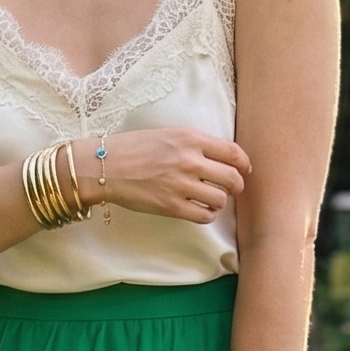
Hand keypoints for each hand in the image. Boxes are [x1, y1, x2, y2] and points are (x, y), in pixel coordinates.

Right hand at [90, 126, 248, 224]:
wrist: (104, 166)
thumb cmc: (133, 148)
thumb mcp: (167, 134)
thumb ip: (194, 144)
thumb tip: (219, 159)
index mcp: (190, 139)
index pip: (233, 152)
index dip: (244, 164)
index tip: (245, 170)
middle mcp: (190, 160)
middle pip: (232, 178)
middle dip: (236, 186)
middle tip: (230, 189)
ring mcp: (181, 185)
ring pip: (220, 199)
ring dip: (219, 202)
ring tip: (210, 200)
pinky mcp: (171, 206)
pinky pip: (204, 216)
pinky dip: (207, 215)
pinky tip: (200, 211)